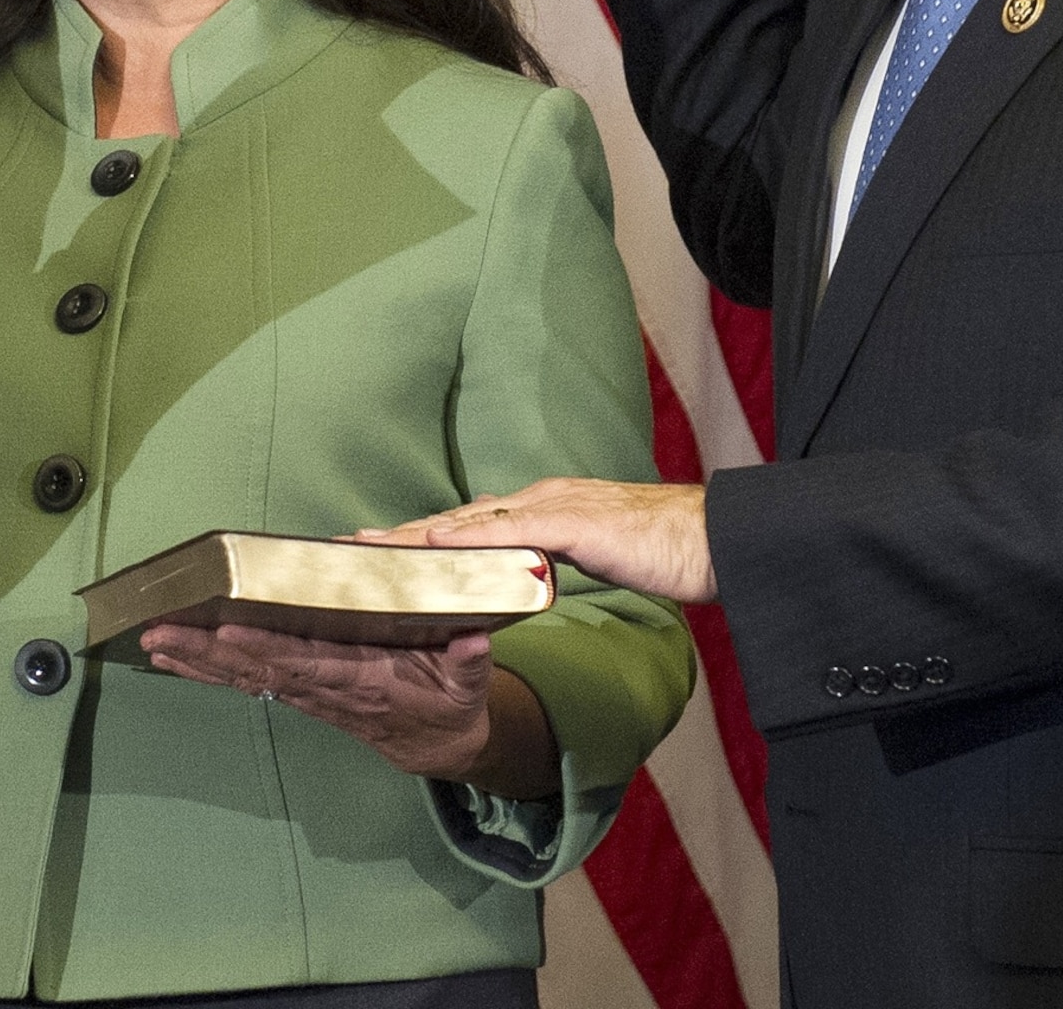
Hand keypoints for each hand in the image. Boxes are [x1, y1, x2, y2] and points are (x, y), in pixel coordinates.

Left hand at [138, 624, 555, 797]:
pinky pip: (247, 680)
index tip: (226, 630)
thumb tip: (473, 637)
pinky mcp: (299, 691)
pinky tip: (173, 657)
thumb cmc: (449, 704)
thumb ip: (469, 661)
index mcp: (361, 679)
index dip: (265, 647)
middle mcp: (325, 687)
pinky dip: (207, 668)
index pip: (305, 661)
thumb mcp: (469, 684)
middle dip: (206, 651)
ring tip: (151, 642)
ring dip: (196, 660)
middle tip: (158, 634)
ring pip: (244, 676)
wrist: (437, 744)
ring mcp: (307, 693)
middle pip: (257, 669)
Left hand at [367, 478, 717, 604]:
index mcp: (544, 506)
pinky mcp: (571, 526)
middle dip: (400, 536)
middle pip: (455, 520)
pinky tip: (435, 551)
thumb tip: (524, 563)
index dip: (420, 537)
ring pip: (469, 524)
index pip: (469, 524)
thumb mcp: (597, 552)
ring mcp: (553, 508)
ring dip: (416, 538)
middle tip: (348, 549)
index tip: (378, 550)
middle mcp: (540, 499)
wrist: (714, 537)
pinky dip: (467, 543)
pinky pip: (507, 536)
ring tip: (370, 552)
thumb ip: (557, 553)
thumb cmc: (665, 549)